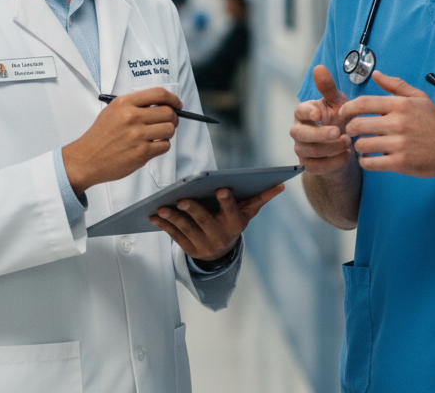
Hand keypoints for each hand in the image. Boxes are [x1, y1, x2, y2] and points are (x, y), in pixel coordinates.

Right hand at [63, 87, 181, 194]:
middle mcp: (132, 117)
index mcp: (124, 103)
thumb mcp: (113, 111)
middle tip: (169, 122)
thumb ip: (135, 105)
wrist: (87, 159)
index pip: (159, 94)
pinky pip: (165, 146)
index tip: (177, 104)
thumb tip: (162, 104)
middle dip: (173, 118)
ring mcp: (137, 135)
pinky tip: (151, 146)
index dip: (173, 99)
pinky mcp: (142, 152)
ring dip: (167, 133)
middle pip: (168, 112)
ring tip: (157, 135)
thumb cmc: (100, 136)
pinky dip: (162, 146)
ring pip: (170, 129)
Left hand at [150, 184, 283, 261]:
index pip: (232, 212)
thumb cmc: (234, 222)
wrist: (222, 252)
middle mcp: (219, 236)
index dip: (227, 202)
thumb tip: (281, 184)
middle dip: (193, 210)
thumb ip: (261, 197)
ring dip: (173, 218)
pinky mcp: (188, 248)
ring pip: (186, 229)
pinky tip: (153, 216)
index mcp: (235, 224)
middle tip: (182, 199)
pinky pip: (174, 236)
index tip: (221, 188)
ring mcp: (203, 244)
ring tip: (162, 207)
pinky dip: (163, 226)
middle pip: (205, 222)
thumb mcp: (248, 212)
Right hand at [290, 65, 354, 174]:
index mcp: (304, 112)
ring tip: (348, 142)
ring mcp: (301, 149)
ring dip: (330, 149)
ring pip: (309, 151)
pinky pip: (316, 167)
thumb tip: (319, 67)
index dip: (308, 113)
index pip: (300, 111)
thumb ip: (328, 87)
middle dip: (319, 134)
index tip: (319, 114)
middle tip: (339, 132)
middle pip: (300, 134)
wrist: (343, 145)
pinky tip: (347, 155)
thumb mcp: (337, 102)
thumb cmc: (338, 118)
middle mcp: (298, 130)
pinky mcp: (308, 165)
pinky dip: (332, 163)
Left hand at [341, 71, 434, 177]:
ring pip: (362, 145)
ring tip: (363, 146)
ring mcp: (399, 144)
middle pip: (358, 125)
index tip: (343, 113)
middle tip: (352, 132)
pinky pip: (371, 163)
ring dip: (358, 147)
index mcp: (400, 105)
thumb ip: (395, 86)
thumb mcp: (419, 98)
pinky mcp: (401, 163)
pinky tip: (370, 159)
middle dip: (350, 129)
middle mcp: (398, 123)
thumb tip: (375, 74)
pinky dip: (365, 162)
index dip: (348, 108)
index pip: (363, 103)